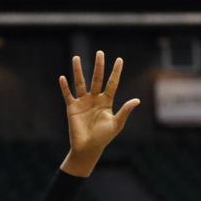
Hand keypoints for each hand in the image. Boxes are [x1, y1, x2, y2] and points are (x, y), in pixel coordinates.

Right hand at [59, 50, 140, 176]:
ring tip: (76, 57)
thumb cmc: (104, 137)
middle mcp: (95, 99)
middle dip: (98, 66)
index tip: (119, 60)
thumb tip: (137, 100)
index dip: (116, 72)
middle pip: (97, 79)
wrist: (88, 148)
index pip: (112, 83)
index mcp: (107, 102)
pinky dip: (65, 87)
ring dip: (78, 70)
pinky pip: (68, 95)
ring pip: (80, 83)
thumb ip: (125, 111)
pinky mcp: (72, 108)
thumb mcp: (116, 123)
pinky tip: (62, 77)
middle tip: (100, 53)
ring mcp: (83, 102)